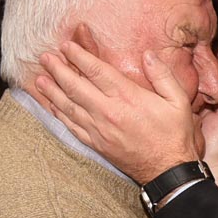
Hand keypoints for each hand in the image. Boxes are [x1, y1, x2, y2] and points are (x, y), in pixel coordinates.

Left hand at [37, 41, 198, 183]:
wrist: (167, 172)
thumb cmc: (174, 135)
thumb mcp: (178, 101)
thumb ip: (163, 75)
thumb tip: (148, 55)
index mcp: (127, 98)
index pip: (96, 71)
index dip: (79, 56)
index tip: (66, 46)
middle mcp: (108, 112)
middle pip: (75, 86)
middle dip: (58, 70)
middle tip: (45, 57)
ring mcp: (99, 130)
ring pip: (69, 106)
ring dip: (52, 91)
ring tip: (39, 78)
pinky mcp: (96, 144)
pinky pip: (71, 126)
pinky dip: (58, 114)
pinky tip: (51, 105)